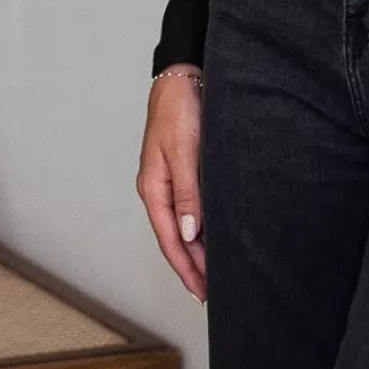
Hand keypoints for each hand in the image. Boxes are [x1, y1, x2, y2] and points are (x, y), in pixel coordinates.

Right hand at [137, 65, 206, 301]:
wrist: (182, 76)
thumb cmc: (180, 109)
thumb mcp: (184, 151)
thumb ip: (188, 192)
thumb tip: (189, 232)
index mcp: (153, 188)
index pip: (169, 239)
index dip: (185, 268)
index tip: (202, 292)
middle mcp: (159, 189)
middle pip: (174, 238)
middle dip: (192, 266)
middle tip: (213, 292)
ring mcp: (169, 181)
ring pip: (182, 226)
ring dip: (197, 250)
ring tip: (215, 273)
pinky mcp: (183, 171)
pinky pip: (190, 209)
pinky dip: (201, 228)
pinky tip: (214, 237)